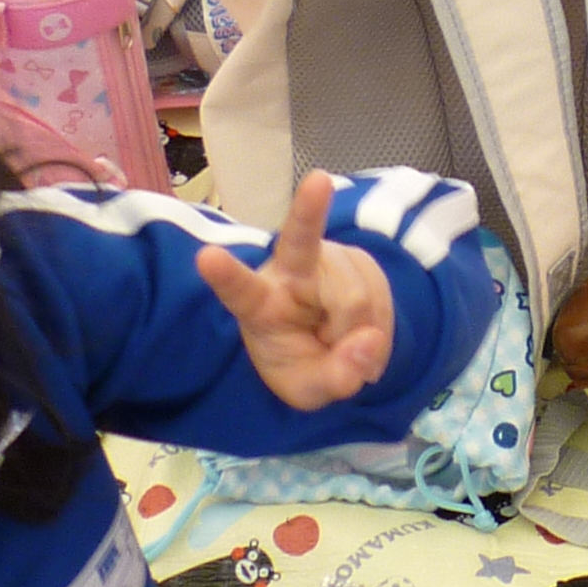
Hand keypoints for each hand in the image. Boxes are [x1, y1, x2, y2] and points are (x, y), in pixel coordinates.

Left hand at [194, 175, 396, 409]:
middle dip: (313, 222)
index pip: (240, 290)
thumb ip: (334, 378)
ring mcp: (328, 259)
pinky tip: (362, 329)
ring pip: (357, 299)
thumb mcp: (309, 389)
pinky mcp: (359, 258)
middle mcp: (290, 270)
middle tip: (322, 197)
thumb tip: (369, 343)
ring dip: (361, 332)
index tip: (207, 257)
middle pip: (307, 251)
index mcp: (260, 303)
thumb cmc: (303, 360)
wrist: (335, 344)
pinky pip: (380, 298)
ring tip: (344, 342)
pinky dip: (378, 325)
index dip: (225, 277)